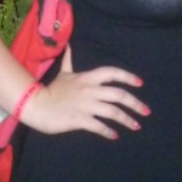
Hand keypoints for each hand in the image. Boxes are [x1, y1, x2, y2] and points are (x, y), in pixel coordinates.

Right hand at [21, 46, 148, 138]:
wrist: (35, 105)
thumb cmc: (52, 90)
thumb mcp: (64, 73)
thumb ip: (70, 60)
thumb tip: (70, 45)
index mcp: (88, 77)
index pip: (112, 73)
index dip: (128, 77)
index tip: (140, 84)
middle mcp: (90, 90)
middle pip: (119, 95)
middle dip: (135, 104)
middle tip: (146, 112)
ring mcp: (85, 105)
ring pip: (113, 112)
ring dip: (127, 120)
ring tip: (136, 126)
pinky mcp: (79, 119)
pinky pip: (99, 126)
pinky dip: (109, 132)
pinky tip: (115, 135)